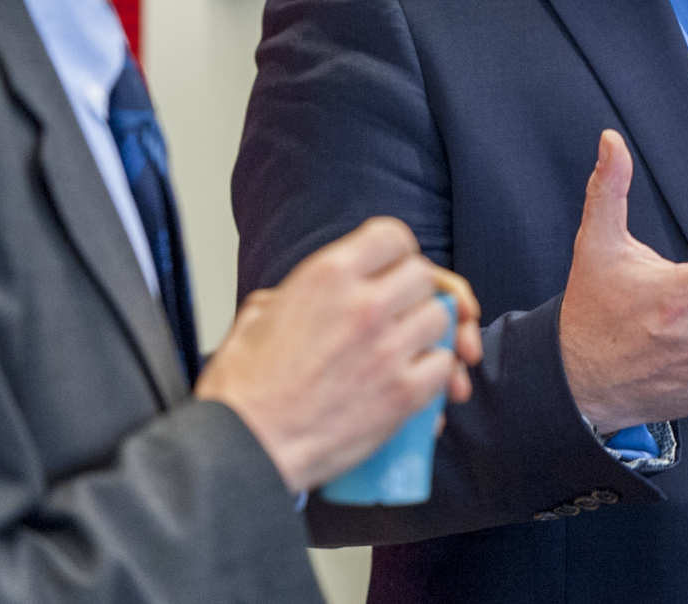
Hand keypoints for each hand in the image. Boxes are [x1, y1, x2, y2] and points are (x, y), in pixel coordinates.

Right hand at [198, 217, 480, 491]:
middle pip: (424, 277)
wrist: (245, 450)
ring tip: (404, 350)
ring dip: (427, 333)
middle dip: (414, 295)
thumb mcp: (259, 314)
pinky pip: (443, 367)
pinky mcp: (403, 393)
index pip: (392, 236)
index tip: (393, 270)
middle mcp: (363, 304)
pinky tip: (411, 382)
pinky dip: (434, 375)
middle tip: (398, 315)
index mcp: (327, 275)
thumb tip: (320, 293)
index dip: (397, 254)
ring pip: (439, 319)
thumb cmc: (244, 391)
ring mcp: (388, 348)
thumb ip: (300, 292)